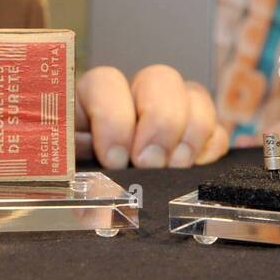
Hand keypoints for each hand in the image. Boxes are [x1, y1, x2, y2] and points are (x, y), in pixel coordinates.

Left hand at [75, 65, 229, 168]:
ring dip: (192, 132)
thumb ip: (70, 168)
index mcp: (91, 99)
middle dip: (161, 121)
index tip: (114, 159)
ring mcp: (169, 113)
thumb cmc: (73, 181)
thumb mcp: (62, 174)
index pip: (106, 82)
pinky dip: (212, 147)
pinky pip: (217, 128)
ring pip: (195, 95)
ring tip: (178, 167)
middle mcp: (134, 97)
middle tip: (151, 162)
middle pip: (161, 78)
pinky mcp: (195, 137)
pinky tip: (196, 169)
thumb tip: (92, 183)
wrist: (92, 201)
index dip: (113, 118)